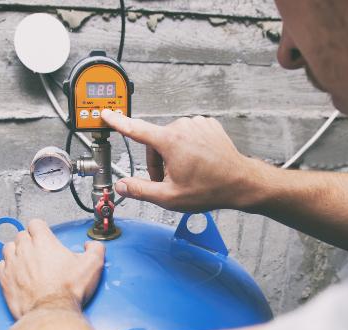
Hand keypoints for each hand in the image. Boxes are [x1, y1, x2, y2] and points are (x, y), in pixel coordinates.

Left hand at [0, 219, 104, 318]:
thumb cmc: (68, 290)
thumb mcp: (92, 265)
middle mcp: (25, 249)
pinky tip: (17, 272)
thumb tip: (91, 246)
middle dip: (29, 240)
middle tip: (38, 250)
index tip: (45, 235)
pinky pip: (1, 265)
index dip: (41, 228)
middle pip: (21, 235)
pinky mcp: (5, 280)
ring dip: (16, 251)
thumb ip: (95, 249)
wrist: (52, 311)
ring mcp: (12, 264)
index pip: (36, 224)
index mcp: (44, 242)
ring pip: (8, 247)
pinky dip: (8, 267)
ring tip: (26, 259)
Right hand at [101, 109, 264, 211]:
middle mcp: (182, 126)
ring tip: (187, 173)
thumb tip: (122, 185)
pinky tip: (198, 162)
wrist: (240, 182)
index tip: (106, 113)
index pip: (135, 128)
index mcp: (170, 141)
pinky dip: (188, 147)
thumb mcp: (169, 197)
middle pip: (156, 142)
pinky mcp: (208, 124)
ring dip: (173, 155)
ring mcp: (197, 123)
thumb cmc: (210, 189)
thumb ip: (141, 190)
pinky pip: (188, 134)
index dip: (118, 122)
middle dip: (158, 161)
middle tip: (169, 181)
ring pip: (172, 139)